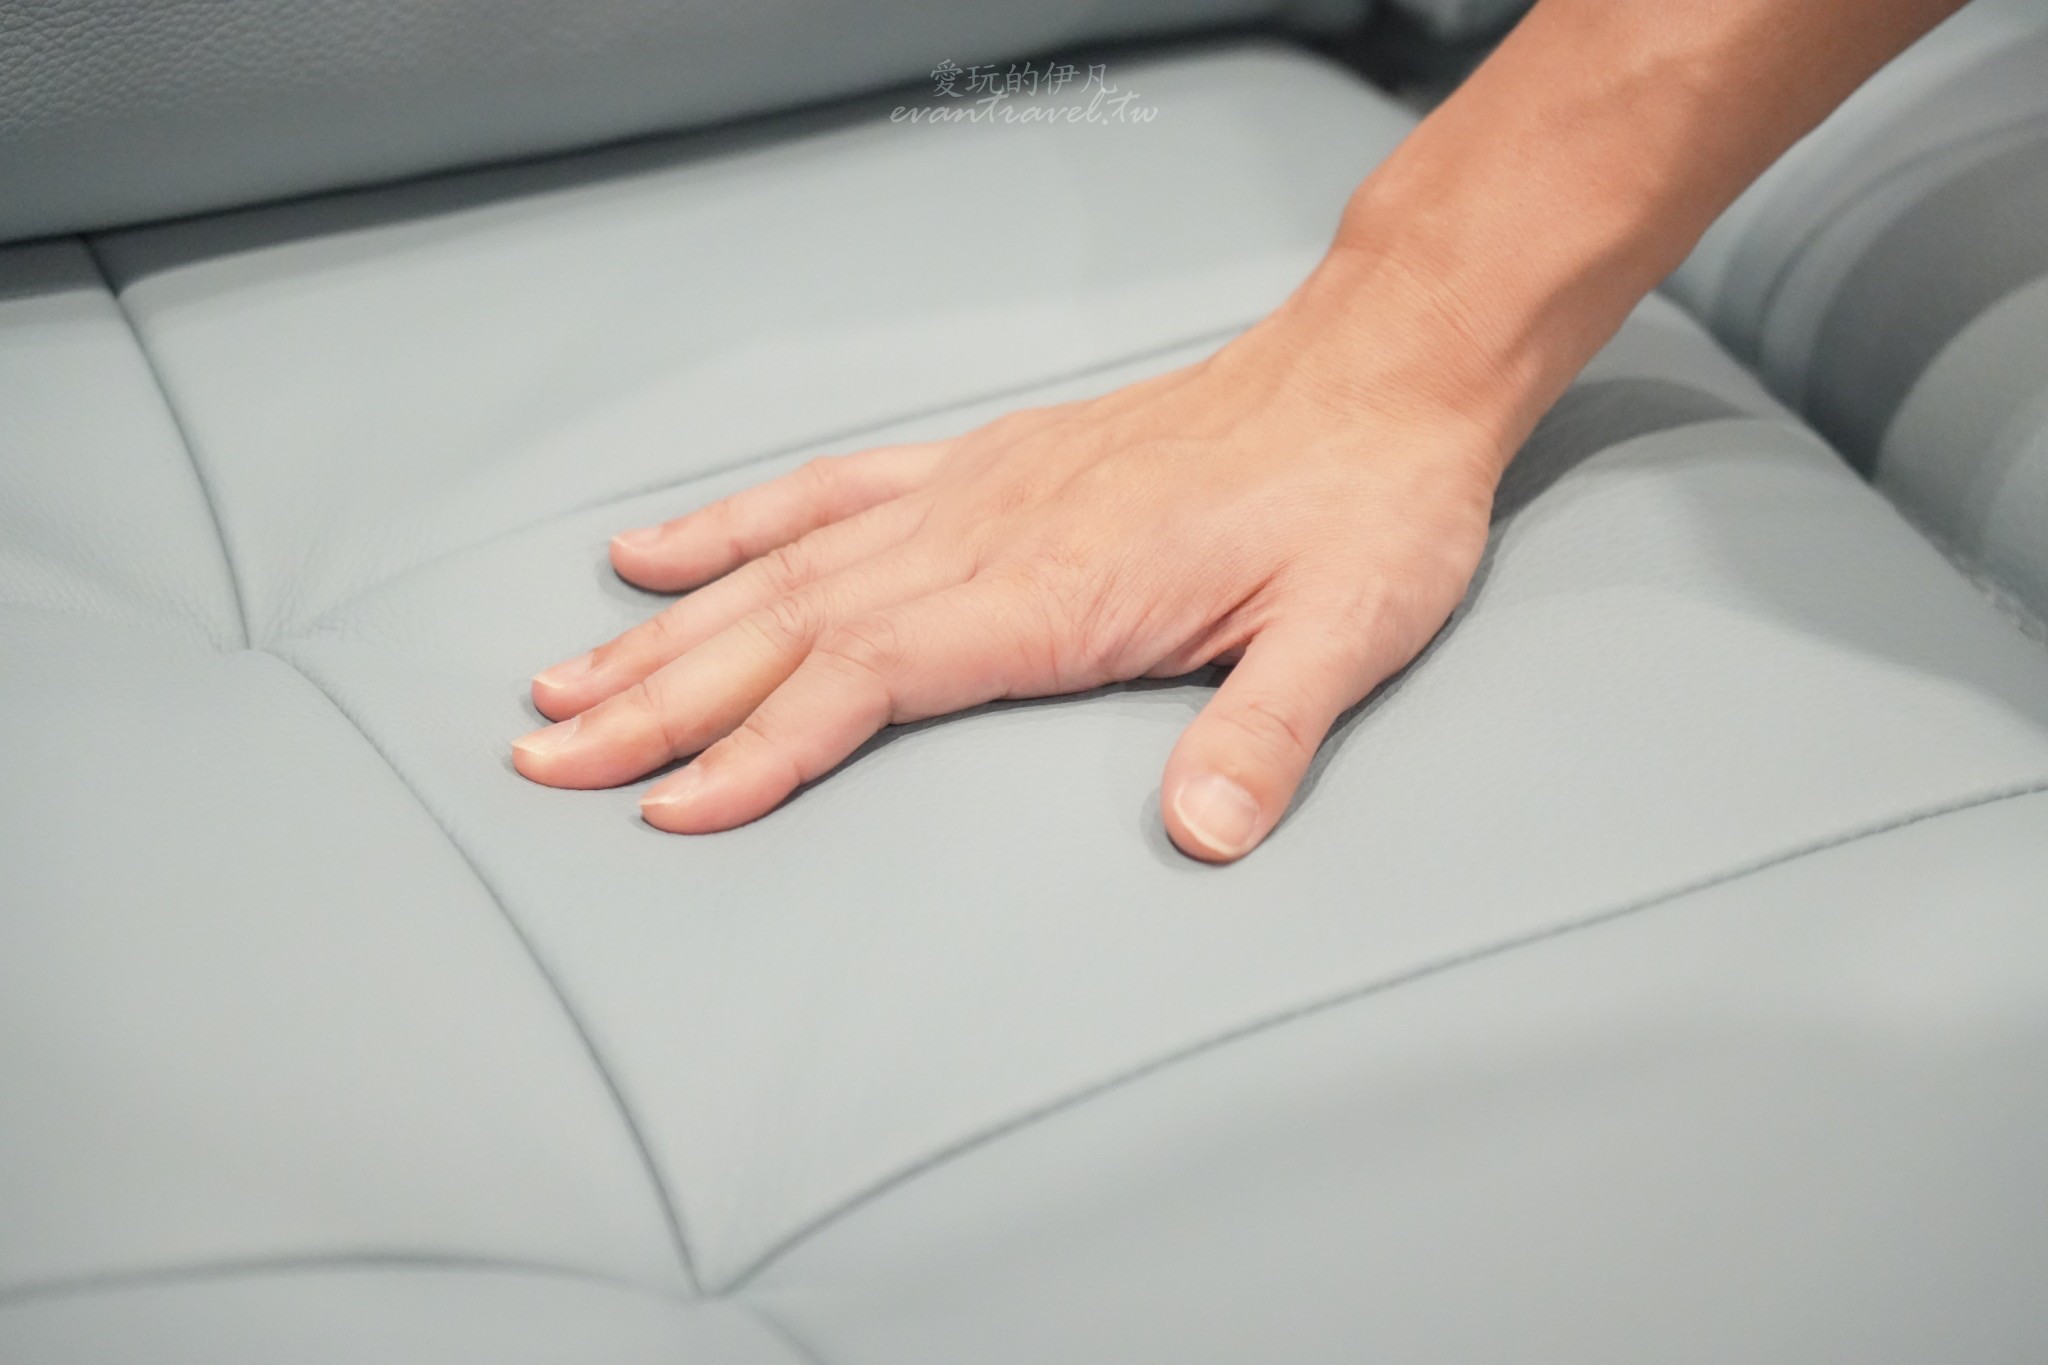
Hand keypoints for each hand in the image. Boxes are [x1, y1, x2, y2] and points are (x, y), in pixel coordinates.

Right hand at [513, 255, 1506, 861]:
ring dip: (666, 631)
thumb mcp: (1347, 629)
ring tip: (560, 683)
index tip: (665, 803)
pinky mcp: (981, 468)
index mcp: (1052, 589)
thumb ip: (1265, 735)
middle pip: (786, 627)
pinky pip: (828, 494)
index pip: (867, 678)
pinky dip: (734, 525)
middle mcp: (984, 536)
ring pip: (782, 569)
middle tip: (543, 760)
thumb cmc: (1362, 507)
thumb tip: (1201, 839)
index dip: (760, 745)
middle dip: (659, 701)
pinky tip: (657, 553)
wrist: (1379, 376)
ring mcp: (970, 494)